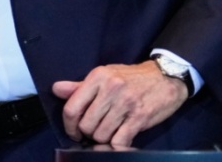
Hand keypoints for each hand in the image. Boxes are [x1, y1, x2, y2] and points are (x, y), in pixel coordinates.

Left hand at [52, 60, 187, 146]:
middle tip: (95, 131)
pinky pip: (120, 141)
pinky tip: (118, 140)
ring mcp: (126, 104)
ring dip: (103, 139)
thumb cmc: (131, 77)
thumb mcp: (104, 75)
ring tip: (108, 132)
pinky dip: (116, 145)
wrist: (165, 77)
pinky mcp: (140, 117)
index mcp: (98, 77)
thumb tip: (55, 89)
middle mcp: (110, 89)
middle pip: (86, 125)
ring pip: (101, 135)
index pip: (72, 108)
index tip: (74, 131)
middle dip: (88, 133)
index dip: (69, 125)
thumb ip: (79, 86)